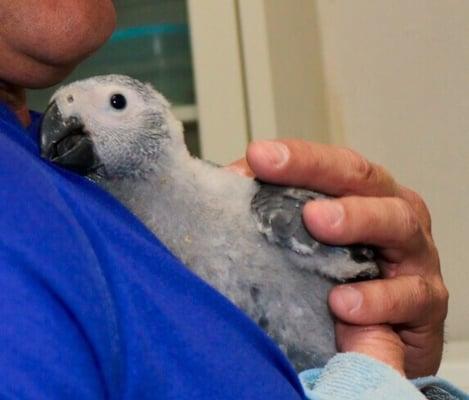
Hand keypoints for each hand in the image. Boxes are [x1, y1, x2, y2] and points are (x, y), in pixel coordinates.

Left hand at [228, 139, 447, 377]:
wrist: (382, 332)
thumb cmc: (343, 276)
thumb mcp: (308, 239)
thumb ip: (276, 208)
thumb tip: (233, 181)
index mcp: (365, 195)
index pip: (334, 165)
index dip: (299, 158)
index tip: (259, 155)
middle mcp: (393, 214)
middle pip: (366, 181)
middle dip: (323, 174)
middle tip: (283, 178)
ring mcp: (415, 255)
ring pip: (397, 224)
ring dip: (357, 219)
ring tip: (317, 223)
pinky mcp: (426, 302)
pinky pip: (409, 295)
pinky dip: (377, 298)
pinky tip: (343, 304)